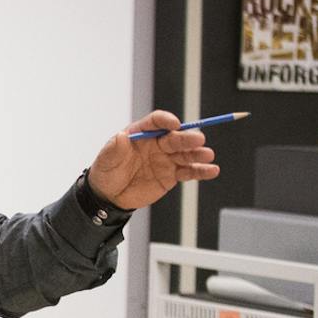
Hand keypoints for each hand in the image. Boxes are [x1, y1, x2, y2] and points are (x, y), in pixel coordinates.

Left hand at [86, 108, 221, 210]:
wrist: (109, 196)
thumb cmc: (106, 172)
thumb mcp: (105, 159)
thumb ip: (114, 148)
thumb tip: (120, 136)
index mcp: (141, 133)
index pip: (156, 122)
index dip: (166, 121)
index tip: (174, 124)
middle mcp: (157, 143)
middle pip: (176, 137)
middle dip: (187, 138)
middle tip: (198, 139)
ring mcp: (167, 159)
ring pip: (186, 153)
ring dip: (198, 153)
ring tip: (207, 155)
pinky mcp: (172, 175)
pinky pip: (189, 171)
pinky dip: (201, 171)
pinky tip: (211, 170)